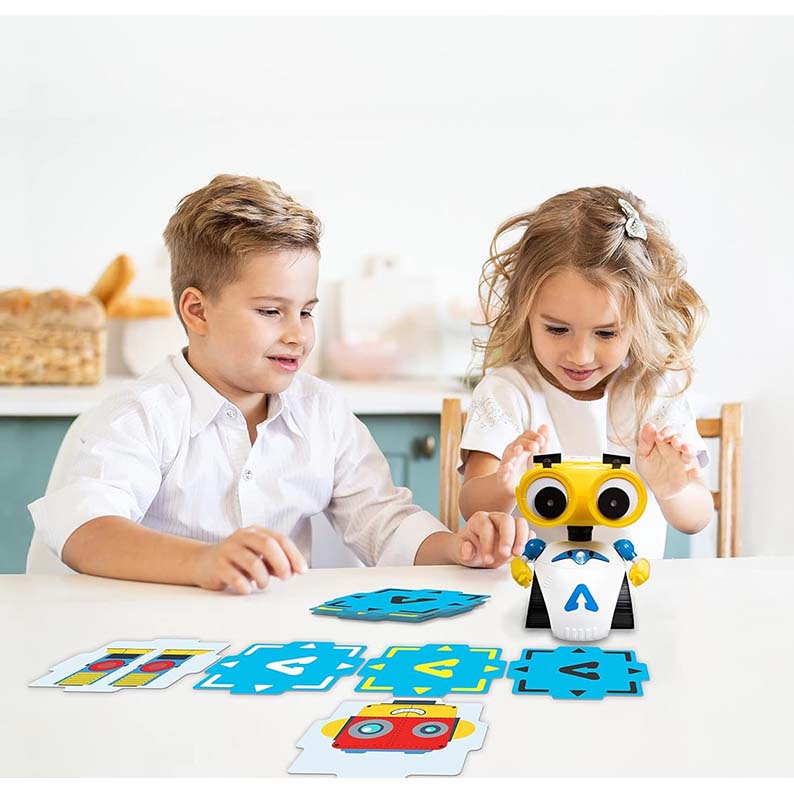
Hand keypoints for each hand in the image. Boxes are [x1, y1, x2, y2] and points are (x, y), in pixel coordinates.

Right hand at [191, 526, 307, 594]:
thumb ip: (275, 562)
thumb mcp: (258, 557)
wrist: (202, 562)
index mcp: (255, 532)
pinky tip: (246, 588)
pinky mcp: (217, 565)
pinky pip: (236, 578)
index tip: (302, 570)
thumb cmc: (236, 561)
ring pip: (254, 562)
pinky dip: (246, 586)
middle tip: (285, 577)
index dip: (294, 555)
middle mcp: (242, 537)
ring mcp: (228, 550)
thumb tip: (293, 570)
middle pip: (268, 545)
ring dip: (263, 578)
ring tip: (263, 584)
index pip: (280, 539)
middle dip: (282, 563)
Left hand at [455, 512, 532, 567]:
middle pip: (506, 520)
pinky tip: (525, 552)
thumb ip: (462, 550)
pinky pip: (528, 532)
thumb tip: (468, 548)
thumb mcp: (459, 551)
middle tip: (505, 554)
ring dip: (521, 539)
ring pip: (520, 523)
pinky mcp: (518, 534)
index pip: (486, 526)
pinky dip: (529, 542)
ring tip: (517, 554)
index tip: (487, 558)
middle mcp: (495, 519)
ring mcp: (508, 525)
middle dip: (508, 538)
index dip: (488, 542)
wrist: (474, 551)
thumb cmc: (468, 547)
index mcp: (479, 520)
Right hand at [495, 425, 550, 494]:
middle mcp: (514, 452)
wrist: (511, 487)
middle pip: (518, 443)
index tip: (541, 439)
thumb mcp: (538, 456)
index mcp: (522, 446)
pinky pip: (502, 471)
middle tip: (535, 446)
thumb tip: (545, 427)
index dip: (534, 436)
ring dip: (514, 451)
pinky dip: (505, 469)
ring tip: (519, 450)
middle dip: (526, 443)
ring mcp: (507, 463)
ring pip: (508, 455)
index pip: (527, 436)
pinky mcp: (503, 476)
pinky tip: (509, 467)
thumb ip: (543, 443)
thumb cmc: (524, 469)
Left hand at [635, 422, 702, 500]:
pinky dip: (696, 472)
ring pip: (690, 453)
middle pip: (681, 440)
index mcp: (664, 443)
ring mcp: (683, 462)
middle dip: (678, 439)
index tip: (659, 436)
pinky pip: (694, 473)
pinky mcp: (687, 476)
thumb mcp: (642, 455)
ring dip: (689, 450)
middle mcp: (676, 450)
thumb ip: (645, 441)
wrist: (655, 487)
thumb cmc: (650, 468)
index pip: (669, 432)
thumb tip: (649, 425)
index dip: (666, 432)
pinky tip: (695, 472)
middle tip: (674, 441)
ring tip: (685, 449)